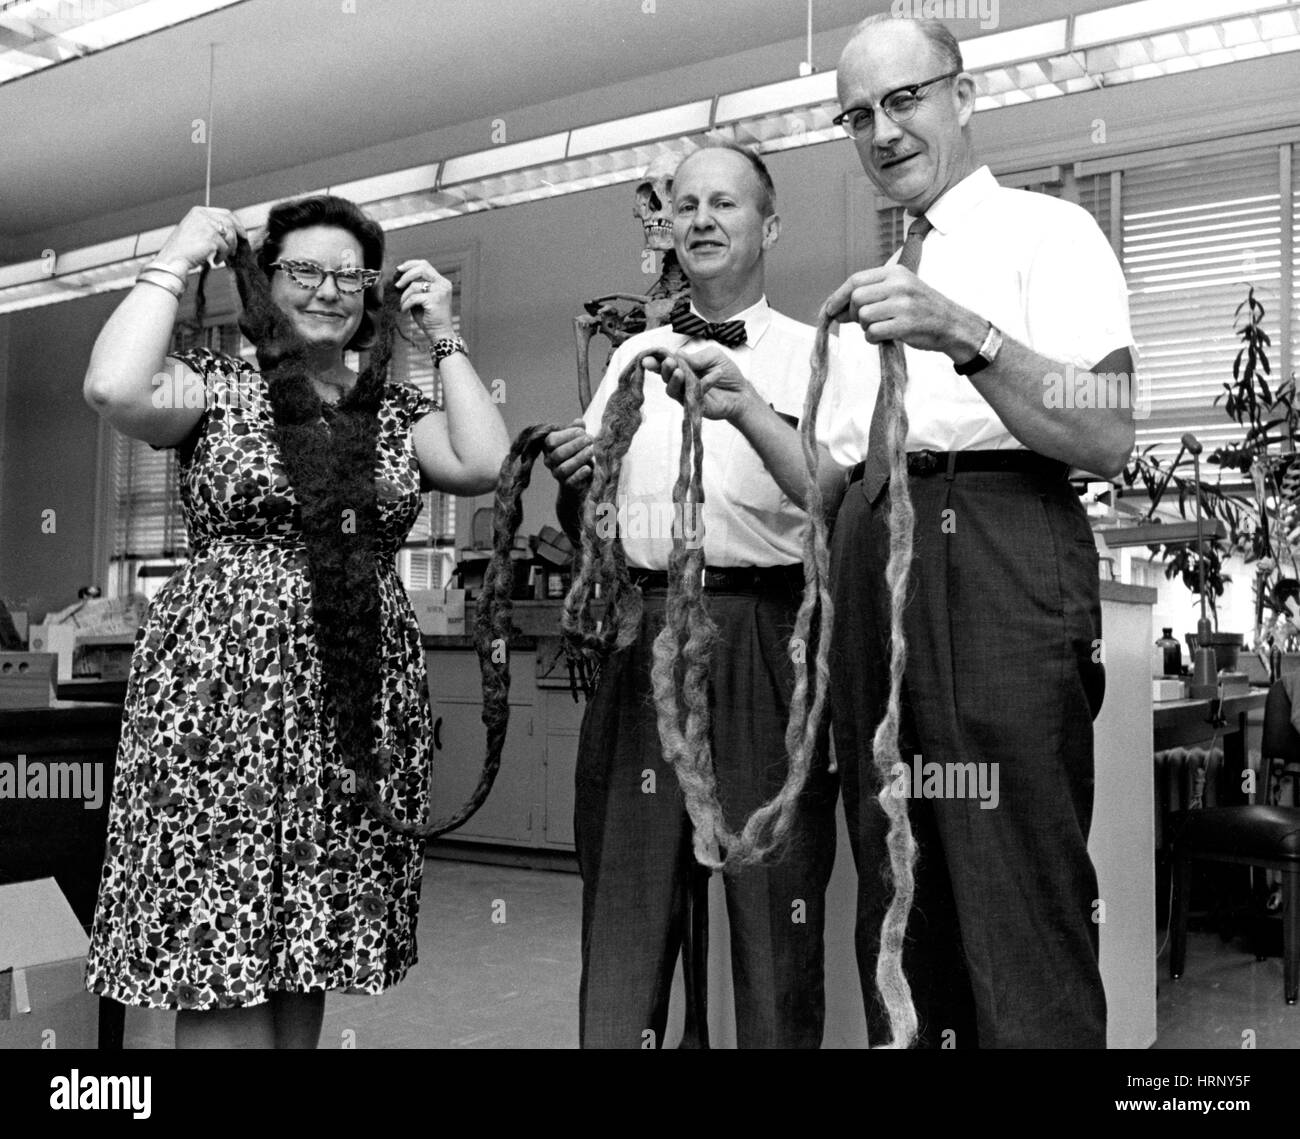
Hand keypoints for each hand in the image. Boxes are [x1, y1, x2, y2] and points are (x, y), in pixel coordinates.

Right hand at [153, 206, 243, 274]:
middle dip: (237, 236)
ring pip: (230, 236)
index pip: (225, 213)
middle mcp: (203, 215)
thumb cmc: (182, 249)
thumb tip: (229, 231)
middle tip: (236, 249)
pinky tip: (213, 261)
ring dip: (229, 249)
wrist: (172, 259)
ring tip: (220, 257)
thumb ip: (209, 226)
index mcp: (198, 211)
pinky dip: (222, 257)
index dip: (237, 223)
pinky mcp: (212, 238)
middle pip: (231, 223)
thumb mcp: (193, 230)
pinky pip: (226, 248)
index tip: (241, 233)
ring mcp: (208, 225)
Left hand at [395, 260, 455, 342]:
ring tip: (403, 304)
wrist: (440, 333)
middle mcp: (443, 284)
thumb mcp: (423, 298)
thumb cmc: (430, 317)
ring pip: (415, 285)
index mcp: (441, 282)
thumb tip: (399, 277)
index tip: (399, 269)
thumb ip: (416, 286)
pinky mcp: (435, 300)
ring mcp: (440, 291)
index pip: (425, 265)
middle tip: (397, 285)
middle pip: (421, 269)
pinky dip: (406, 304)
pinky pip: (414, 297)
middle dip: (406, 275)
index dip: (410, 264)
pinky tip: (405, 310)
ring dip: (404, 296)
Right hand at [543, 418, 593, 489]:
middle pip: (558, 454)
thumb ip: (578, 429)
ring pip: (563, 468)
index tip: (582, 431)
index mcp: (548, 447)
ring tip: (591, 450)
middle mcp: (549, 461)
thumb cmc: (577, 452)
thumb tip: (579, 422)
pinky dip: (579, 474)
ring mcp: (556, 473)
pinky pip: (570, 481)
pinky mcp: (566, 485)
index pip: (552, 440)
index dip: (567, 434)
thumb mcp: (577, 438)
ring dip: (579, 458)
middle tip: (590, 439)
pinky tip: (588, 468)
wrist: (579, 477)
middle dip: (575, 445)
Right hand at [649, 343, 759, 423]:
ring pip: (672, 390)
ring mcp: (687, 395)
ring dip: (674, 380)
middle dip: (663, 369)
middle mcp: (682, 382)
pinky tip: (715, 375)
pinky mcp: (695, 406)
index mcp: (684, 367)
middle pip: (665, 377)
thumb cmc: (727, 373)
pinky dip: (705, 384)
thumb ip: (696, 357)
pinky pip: (694, 396)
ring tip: (679, 372)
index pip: (666, 364)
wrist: (741, 393)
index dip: (655, 361)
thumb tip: (677, 353)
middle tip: (668, 363)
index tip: (648, 358)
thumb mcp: (713, 356)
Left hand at [823, 265, 978, 357]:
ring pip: (862, 316)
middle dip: (852, 314)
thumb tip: (832, 309)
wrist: (952, 325)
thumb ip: (869, 298)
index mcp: (896, 272)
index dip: (838, 296)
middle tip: (864, 323)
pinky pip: (872, 332)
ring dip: (865, 328)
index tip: (828, 309)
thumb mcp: (899, 293)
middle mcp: (899, 284)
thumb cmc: (922, 310)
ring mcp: (903, 304)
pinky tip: (885, 338)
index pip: (856, 280)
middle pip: (856, 298)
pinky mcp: (906, 324)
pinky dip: (873, 339)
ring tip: (879, 329)